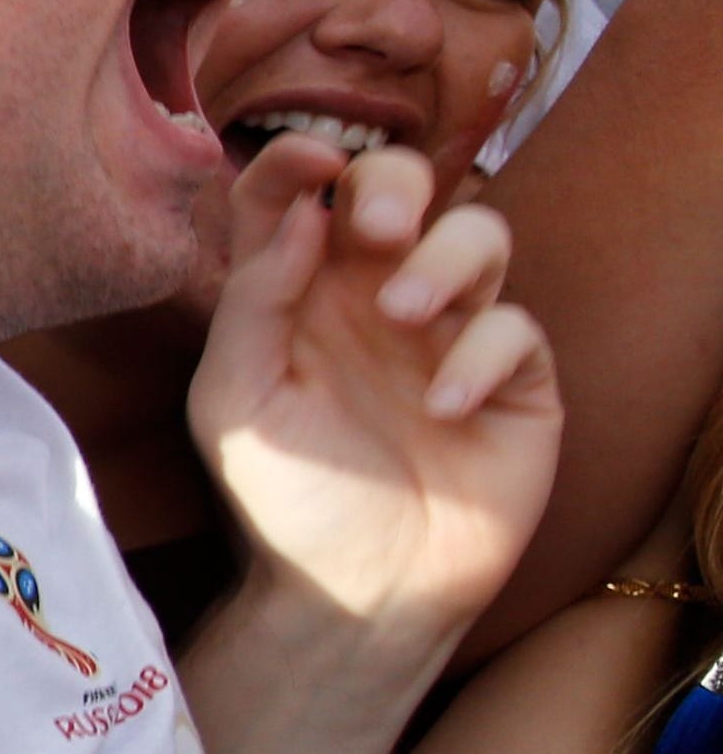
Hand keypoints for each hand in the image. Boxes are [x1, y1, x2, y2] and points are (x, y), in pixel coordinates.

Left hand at [193, 133, 558, 647]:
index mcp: (300, 292)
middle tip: (378, 229)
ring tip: (404, 316)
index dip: (301, 161)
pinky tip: (443, 407)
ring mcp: (450, 334)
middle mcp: (377, 298)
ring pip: (479, 235)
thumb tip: (304, 206)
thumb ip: (254, 300)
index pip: (304, 195)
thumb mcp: (235, 399)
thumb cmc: (284, 497)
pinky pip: (517, 329)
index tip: (309, 162)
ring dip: (444, 259)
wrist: (352, 593)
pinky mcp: (514, 381)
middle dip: (396, 185)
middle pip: (405, 190)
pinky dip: (483, 354)